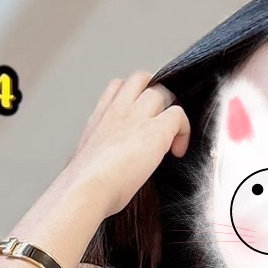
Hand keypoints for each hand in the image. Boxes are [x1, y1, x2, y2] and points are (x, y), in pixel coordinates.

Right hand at [62, 71, 191, 219]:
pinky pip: (179, 115)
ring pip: (164, 92)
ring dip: (170, 112)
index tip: (139, 114)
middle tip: (160, 121)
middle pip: (143, 79)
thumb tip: (105, 166)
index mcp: (100, 117)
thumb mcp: (85, 161)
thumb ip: (99, 153)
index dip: (134, 94)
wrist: (86, 188)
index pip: (118, 86)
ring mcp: (138, 116)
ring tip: (170, 137)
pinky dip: (184, 130)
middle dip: (156, 96)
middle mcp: (118, 110)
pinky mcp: (156, 131)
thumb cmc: (83, 185)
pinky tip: (177, 151)